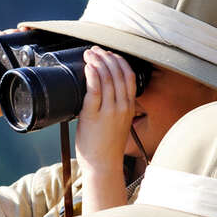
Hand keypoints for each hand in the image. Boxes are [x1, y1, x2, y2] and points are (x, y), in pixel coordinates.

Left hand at [75, 47, 137, 178]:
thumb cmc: (106, 147)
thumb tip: (101, 92)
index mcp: (128, 107)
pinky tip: (89, 66)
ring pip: (106, 78)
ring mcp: (108, 111)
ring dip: (97, 62)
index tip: (108, 54)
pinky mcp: (94, 116)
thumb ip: (114, 107)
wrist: (103, 166)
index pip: (128, 75)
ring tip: (88, 54)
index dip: (118, 61)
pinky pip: (95, 91)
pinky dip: (93, 75)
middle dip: (106, 57)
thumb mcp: (117, 123)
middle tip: (94, 50)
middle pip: (117, 73)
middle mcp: (121, 106)